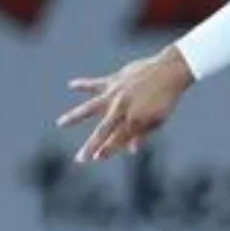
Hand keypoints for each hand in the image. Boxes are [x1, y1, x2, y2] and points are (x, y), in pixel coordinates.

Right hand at [56, 46, 194, 162]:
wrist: (169, 71)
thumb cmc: (166, 99)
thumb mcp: (158, 120)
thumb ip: (142, 134)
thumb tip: (131, 150)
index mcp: (135, 119)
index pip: (118, 140)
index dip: (107, 150)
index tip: (96, 159)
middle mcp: (122, 108)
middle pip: (103, 131)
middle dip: (91, 146)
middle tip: (79, 159)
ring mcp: (116, 94)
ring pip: (90, 107)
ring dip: (74, 117)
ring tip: (60, 123)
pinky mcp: (113, 81)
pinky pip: (95, 83)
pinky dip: (83, 84)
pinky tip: (71, 85)